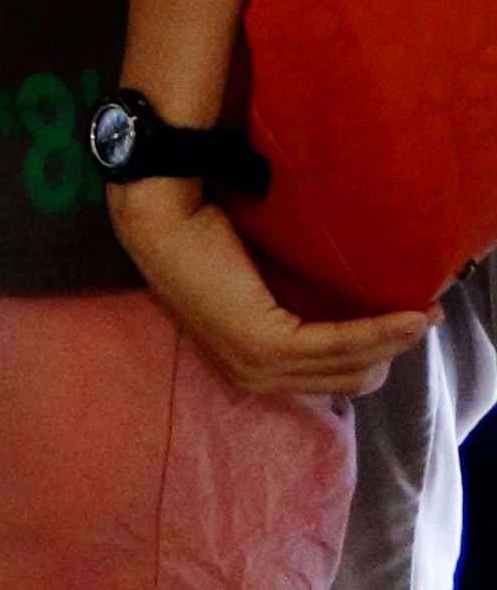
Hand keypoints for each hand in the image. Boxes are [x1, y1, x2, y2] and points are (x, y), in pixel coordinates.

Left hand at [109, 181, 432, 397]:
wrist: (162, 212)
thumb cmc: (205, 236)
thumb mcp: (260, 284)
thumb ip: (297, 305)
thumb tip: (352, 302)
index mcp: (247, 367)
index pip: (327, 377)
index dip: (372, 355)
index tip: (406, 326)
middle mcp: (251, 376)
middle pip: (347, 377)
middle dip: (389, 351)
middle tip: (421, 315)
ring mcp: (255, 365)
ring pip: (350, 364)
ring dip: (393, 340)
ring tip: (426, 311)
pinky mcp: (264, 343)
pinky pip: (339, 345)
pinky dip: (380, 331)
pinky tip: (411, 315)